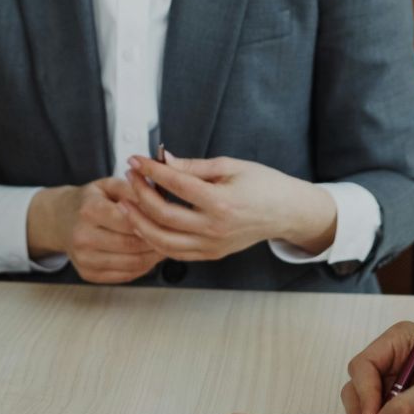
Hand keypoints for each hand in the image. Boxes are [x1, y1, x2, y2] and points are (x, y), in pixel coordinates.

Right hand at [26, 178, 163, 282]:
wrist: (61, 220)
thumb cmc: (90, 201)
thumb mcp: (108, 185)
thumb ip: (133, 189)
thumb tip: (160, 199)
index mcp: (89, 210)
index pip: (129, 221)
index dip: (152, 221)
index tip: (169, 219)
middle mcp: (82, 237)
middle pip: (131, 245)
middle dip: (157, 241)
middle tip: (174, 235)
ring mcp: (84, 259)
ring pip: (132, 264)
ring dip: (153, 257)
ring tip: (166, 246)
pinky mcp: (88, 274)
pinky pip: (125, 275)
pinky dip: (143, 268)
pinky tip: (150, 256)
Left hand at [117, 155, 337, 261]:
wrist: (287, 212)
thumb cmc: (263, 184)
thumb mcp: (231, 166)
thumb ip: (194, 166)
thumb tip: (162, 161)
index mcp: (222, 202)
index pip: (176, 184)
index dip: (151, 170)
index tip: (136, 159)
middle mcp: (215, 228)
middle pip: (164, 215)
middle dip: (140, 194)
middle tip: (129, 177)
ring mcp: (212, 245)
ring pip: (163, 240)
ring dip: (139, 222)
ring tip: (126, 203)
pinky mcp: (212, 254)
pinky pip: (175, 253)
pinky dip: (155, 240)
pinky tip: (143, 224)